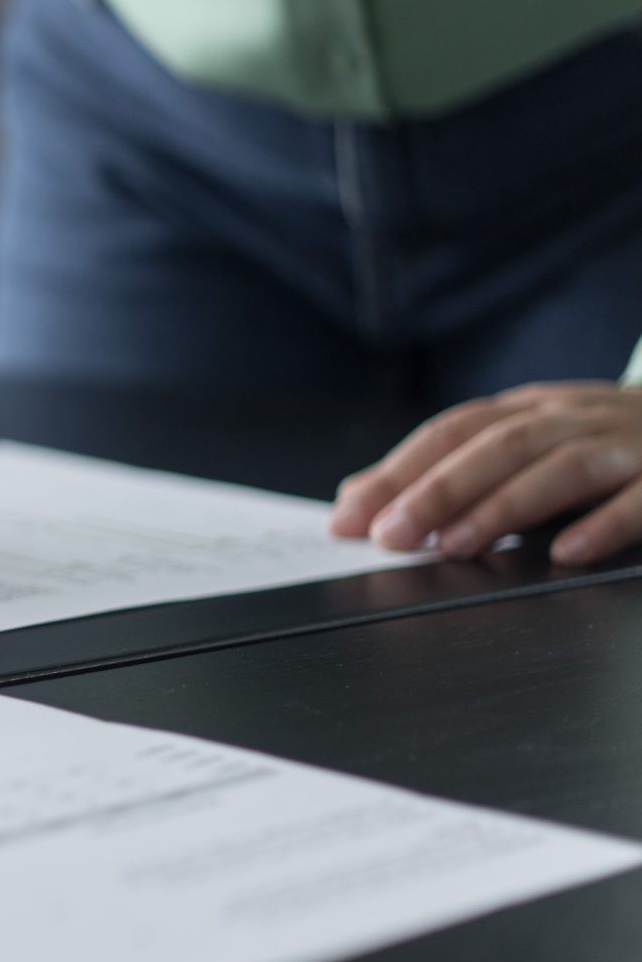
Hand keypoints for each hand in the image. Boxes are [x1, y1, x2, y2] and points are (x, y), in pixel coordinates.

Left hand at [330, 382, 641, 564]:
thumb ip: (449, 471)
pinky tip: (568, 552)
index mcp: (531, 409)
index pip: (451, 432)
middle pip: (497, 446)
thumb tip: (357, 501)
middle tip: (390, 536)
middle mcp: (574, 417)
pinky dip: (604, 522)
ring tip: (456, 546)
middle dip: (436, 491)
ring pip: (559, 467)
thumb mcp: (528, 444)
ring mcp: (626, 444)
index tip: (348, 518)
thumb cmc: (604, 445)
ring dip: (502, 507)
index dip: (397, 472)